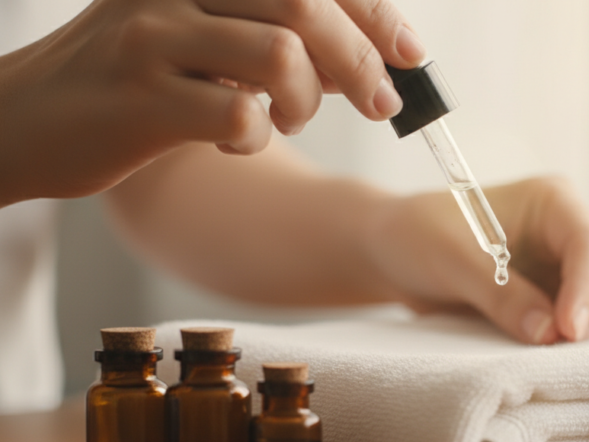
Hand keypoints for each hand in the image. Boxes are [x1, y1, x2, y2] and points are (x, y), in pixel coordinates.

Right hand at [0, 0, 424, 204]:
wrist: (28, 118)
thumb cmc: (134, 82)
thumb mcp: (202, 38)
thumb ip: (274, 35)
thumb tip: (365, 58)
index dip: (372, 12)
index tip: (410, 52)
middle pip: (305, 5)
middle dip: (360, 61)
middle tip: (381, 105)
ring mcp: (155, 36)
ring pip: (282, 56)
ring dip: (306, 102)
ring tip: (282, 119)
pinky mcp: (142, 96)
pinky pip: (241, 115)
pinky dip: (256, 139)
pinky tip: (233, 140)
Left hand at [369, 177, 588, 343]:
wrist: (398, 253)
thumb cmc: (421, 236)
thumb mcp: (451, 258)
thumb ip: (501, 294)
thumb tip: (548, 334)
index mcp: (552, 201)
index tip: (569, 331)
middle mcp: (574, 229)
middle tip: (580, 344)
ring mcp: (575, 266)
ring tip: (568, 354)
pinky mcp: (567, 298)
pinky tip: (567, 358)